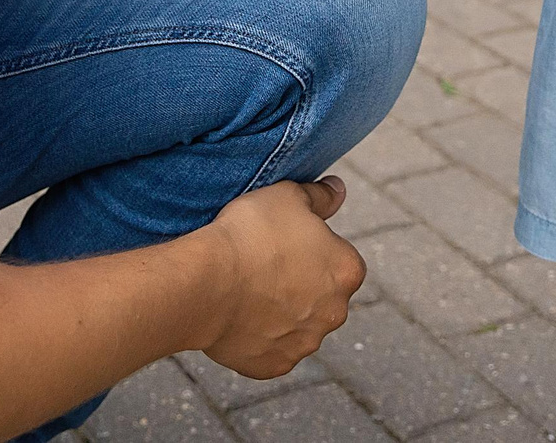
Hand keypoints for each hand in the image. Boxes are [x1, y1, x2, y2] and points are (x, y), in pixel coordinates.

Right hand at [197, 178, 365, 378]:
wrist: (208, 283)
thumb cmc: (250, 234)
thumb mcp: (287, 196)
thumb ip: (320, 196)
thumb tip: (338, 189)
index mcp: (347, 271)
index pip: (341, 259)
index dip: (314, 249)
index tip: (285, 243)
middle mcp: (335, 312)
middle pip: (323, 295)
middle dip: (301, 284)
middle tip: (264, 266)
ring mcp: (305, 343)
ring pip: (298, 325)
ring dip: (282, 313)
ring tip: (246, 291)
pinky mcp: (276, 365)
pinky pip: (271, 350)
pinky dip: (259, 338)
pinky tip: (238, 317)